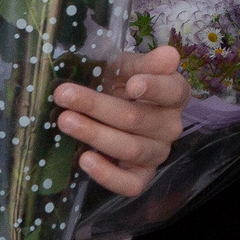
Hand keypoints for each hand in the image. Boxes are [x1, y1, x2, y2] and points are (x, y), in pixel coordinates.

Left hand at [54, 44, 186, 196]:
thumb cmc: (120, 84)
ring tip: (65, 121)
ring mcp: (157, 153)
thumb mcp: (127, 66)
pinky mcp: (141, 176)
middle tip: (65, 95)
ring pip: (130, 148)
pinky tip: (85, 159)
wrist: (110, 109)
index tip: (131, 84)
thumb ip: (145, 62)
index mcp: (174, 94)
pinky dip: (107, 174)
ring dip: (95, 134)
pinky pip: (130, 184)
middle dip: (98, 106)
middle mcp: (170, 126)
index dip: (153, 88)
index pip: (171, 91)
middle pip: (137, 119)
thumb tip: (169, 55)